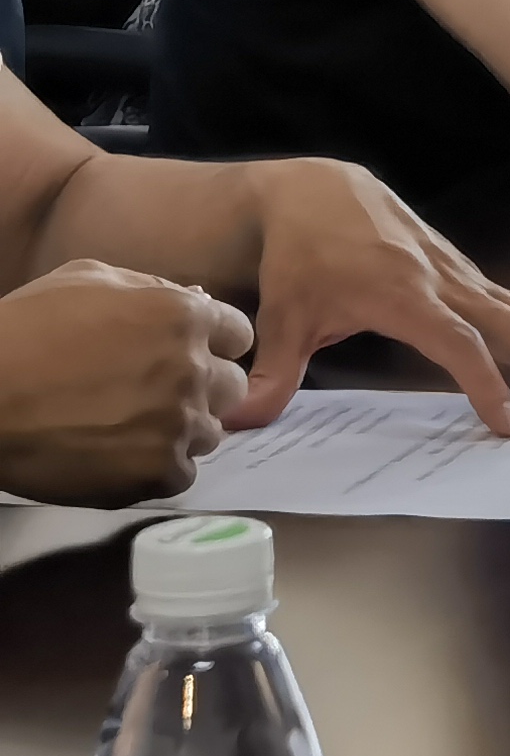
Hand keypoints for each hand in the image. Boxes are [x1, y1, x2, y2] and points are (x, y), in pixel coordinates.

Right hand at [0, 262, 251, 503]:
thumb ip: (150, 288)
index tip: (187, 358)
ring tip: (129, 429)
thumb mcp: (86, 281)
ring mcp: (178, 423)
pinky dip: (157, 469)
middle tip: (154, 397)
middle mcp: (194, 369)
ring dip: (179, 431)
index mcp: (184, 316)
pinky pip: (181, 474)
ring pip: (209, 432)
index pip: (240, 335)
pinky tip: (120, 457)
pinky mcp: (156, 471)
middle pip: (230, 386)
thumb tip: (195, 298)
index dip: (213, 346)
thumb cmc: (23, 332)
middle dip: (201, 390)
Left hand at [236, 160, 509, 435]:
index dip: (484, 383)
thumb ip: (273, 368)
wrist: (320, 193)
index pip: (457, 344)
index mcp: (406, 295)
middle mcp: (451, 284)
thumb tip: (244, 418)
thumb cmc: (301, 255)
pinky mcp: (476, 280)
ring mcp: (470, 279)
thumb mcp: (281, 312)